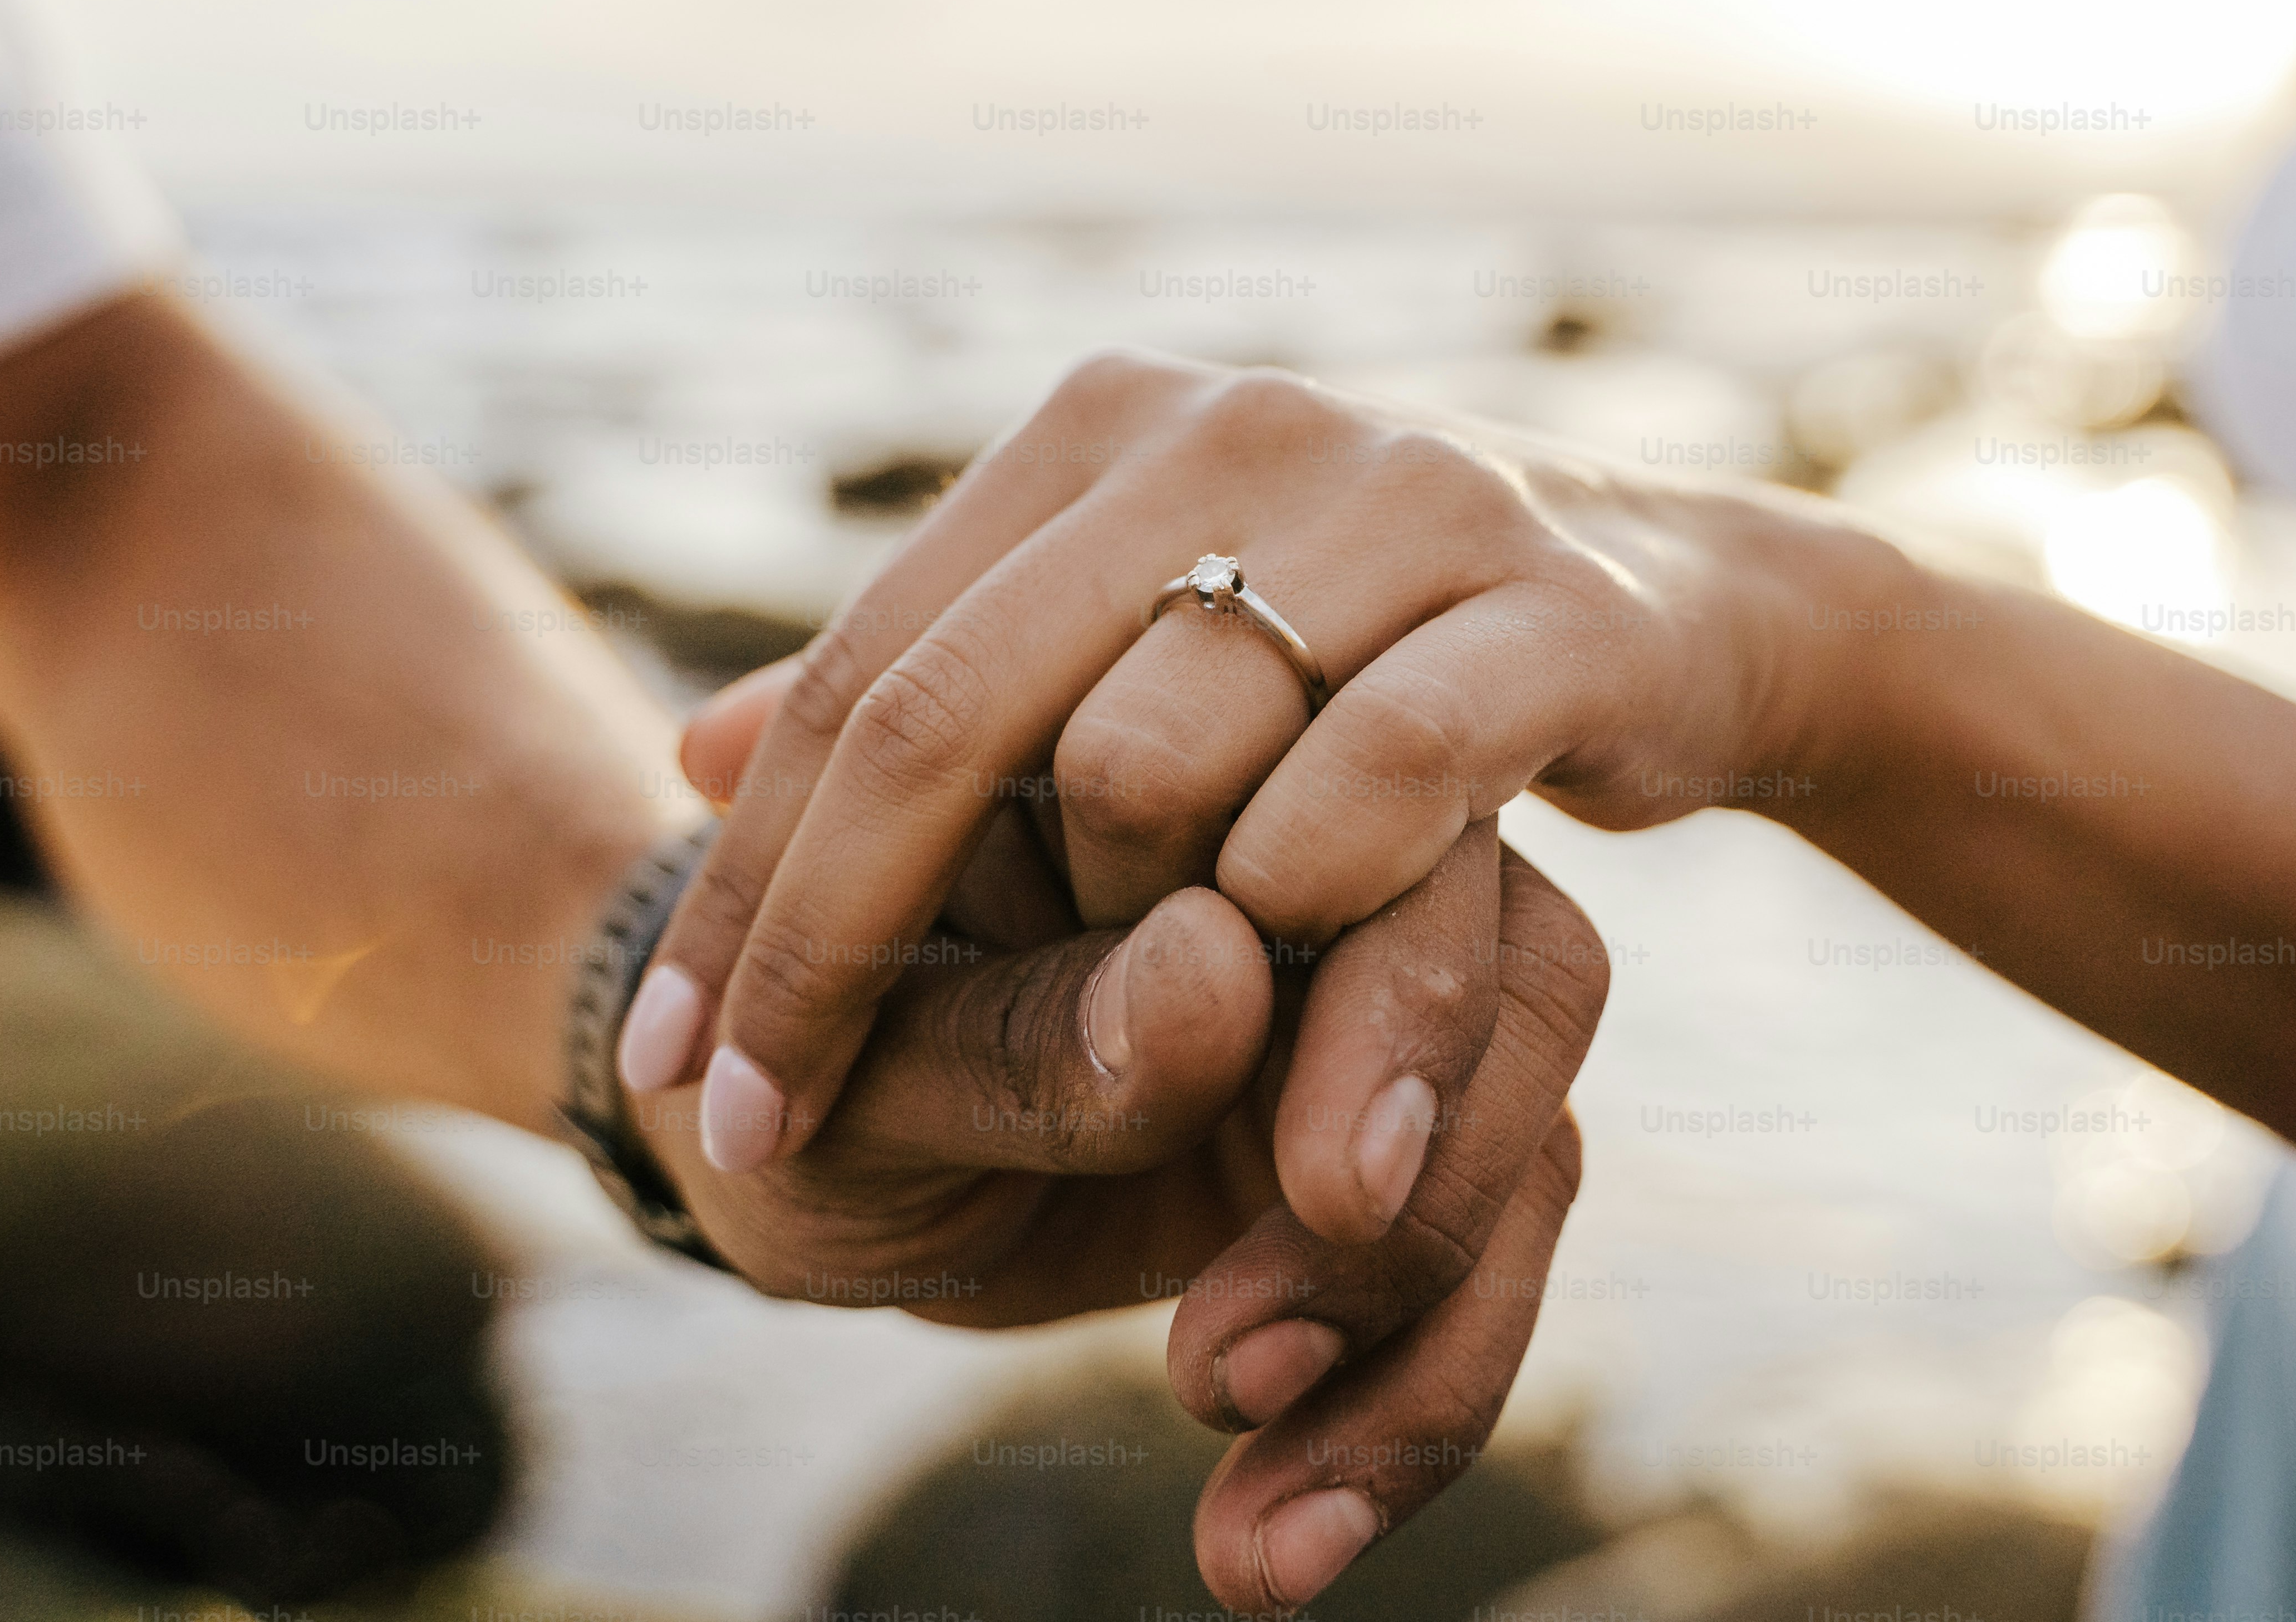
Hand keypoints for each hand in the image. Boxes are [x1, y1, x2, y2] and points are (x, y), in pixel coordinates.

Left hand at [635, 737, 1606, 1612]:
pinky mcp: (1393, 1135)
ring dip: (1418, 1337)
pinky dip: (1403, 1415)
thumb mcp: (846, 1082)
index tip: (1311, 1191)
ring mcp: (1368, 986)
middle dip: (1418, 1186)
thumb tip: (1223, 971)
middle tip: (1238, 1365)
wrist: (772, 1156)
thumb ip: (1016, 1031)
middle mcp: (1309, 835)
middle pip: (1503, 960)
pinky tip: (1274, 1546)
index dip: (1368, 1005)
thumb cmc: (782, 1078)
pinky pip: (1478, 1262)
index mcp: (1170, 753)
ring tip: (1253, 1536)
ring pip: (1523, 1121)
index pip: (1353, 813)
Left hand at [653, 349, 1872, 1162]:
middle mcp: (1227, 426)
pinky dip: (1296, 903)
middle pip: (955, 713)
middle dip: (832, 945)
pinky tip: (1247, 1020)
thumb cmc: (1360, 656)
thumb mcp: (1135, 649)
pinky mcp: (1554, 600)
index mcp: (1100, 427)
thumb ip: (940, 688)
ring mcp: (1399, 493)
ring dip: (1087, 953)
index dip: (753, 875)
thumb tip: (688, 751)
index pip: (867, 668)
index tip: (673, 1063)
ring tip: (1050, 1094)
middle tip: (750, 1140)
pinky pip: (1391, 770)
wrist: (1670, 602)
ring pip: (1156, 752)